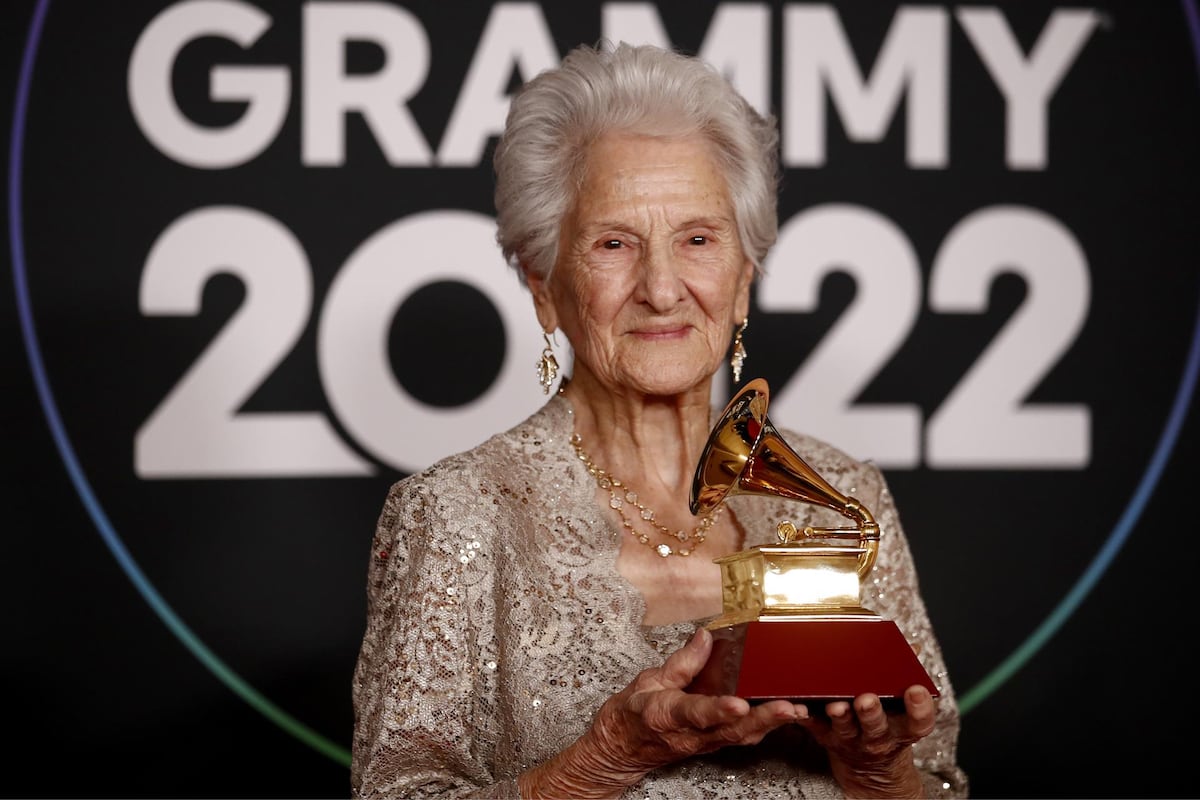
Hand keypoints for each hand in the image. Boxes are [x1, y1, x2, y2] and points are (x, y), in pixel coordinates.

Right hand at [520, 627, 804, 797]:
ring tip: (797, 710)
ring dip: (770, 725)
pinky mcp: (713, 744)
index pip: (695, 713)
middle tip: (788, 707)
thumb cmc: (632, 714)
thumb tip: (706, 637)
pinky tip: (786, 716)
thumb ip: (681, 662)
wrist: (621, 748)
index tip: (738, 703)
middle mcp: (689, 735)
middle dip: (762, 719)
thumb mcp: (647, 680)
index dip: (718, 709)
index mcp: (667, 715)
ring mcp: (704, 743)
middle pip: (730, 730)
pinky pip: (742, 738)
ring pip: (741, 737)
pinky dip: (765, 728)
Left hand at [795, 686, 936, 797]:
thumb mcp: (903, 706)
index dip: (920, 708)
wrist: (869, 764)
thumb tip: (912, 647)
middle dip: (871, 712)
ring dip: (839, 715)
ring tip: (835, 705)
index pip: (919, 721)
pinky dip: (805, 715)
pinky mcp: (825, 735)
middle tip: (866, 699)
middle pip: (876, 725)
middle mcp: (878, 736)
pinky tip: (798, 705)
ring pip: (844, 727)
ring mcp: (851, 738)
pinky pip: (813, 725)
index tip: (916, 690)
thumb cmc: (886, 721)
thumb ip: (905, 676)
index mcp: (903, 726)